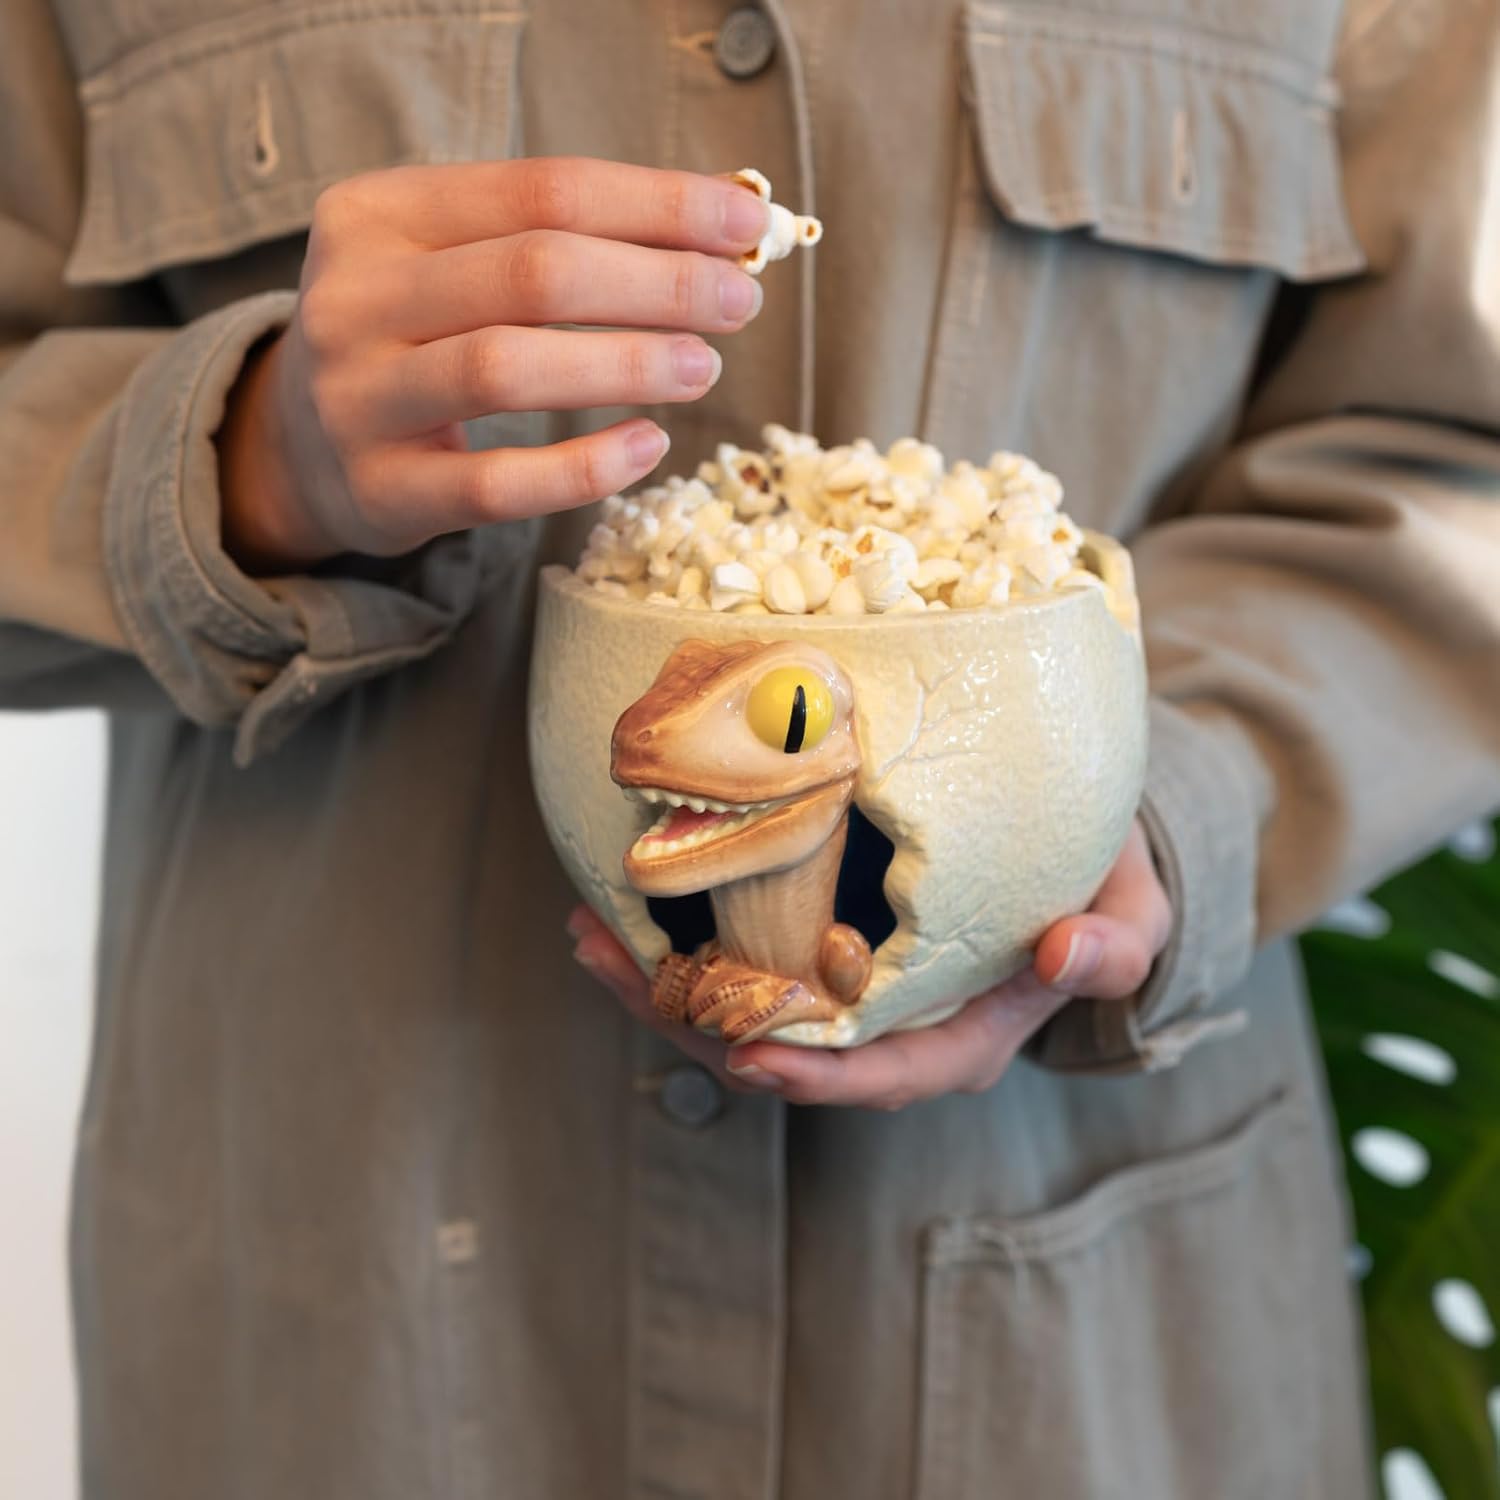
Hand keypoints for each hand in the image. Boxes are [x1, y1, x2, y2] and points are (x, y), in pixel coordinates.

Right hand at [218, 157, 769, 570]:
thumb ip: (568, 235)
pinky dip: (584, 466)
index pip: (543, 189)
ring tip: (703, 367)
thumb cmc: (414, 335)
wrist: (299, 443)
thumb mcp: (459, 260)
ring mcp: (358, 398)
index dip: (657, 205)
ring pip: (506, 369)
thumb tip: (726, 221)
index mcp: (379, 212)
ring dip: (626, 364)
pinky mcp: (383, 491)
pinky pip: (497, 484)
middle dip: (657, 283)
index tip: (746, 223)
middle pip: (533, 272)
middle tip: (738, 303)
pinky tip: (648, 446)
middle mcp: (354, 296)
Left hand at [568, 819, 1171, 1107]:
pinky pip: (739, 959)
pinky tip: (616, 907)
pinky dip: (677, 940)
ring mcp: (846, 990)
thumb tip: (1059, 956)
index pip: (878, 1074)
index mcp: (958, 1039)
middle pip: (781, 1048)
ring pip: (741, 1008)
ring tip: (589, 938)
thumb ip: (1112, 947)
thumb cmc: (1102, 893)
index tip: (746, 1054)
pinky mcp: (815, 943)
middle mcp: (888, 1028)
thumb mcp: (1131, 917)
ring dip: (662, 984)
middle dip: (692, 1023)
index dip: (813, 1072)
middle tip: (614, 969)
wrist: (1075, 854)